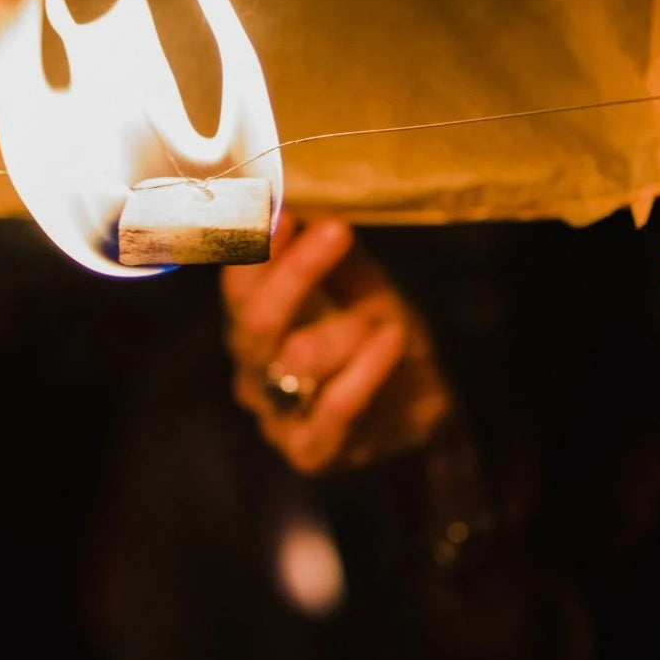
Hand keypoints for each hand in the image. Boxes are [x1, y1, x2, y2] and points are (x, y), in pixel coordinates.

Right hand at [220, 210, 455, 473]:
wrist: (421, 412)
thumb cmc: (381, 342)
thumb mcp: (365, 291)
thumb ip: (336, 257)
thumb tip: (309, 207)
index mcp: (255, 323)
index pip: (239, 284)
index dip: (255, 248)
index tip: (284, 212)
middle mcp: (253, 369)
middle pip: (255, 321)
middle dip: (295, 273)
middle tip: (336, 232)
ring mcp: (277, 415)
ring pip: (296, 361)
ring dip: (346, 331)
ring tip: (386, 323)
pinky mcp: (309, 451)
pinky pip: (333, 409)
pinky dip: (366, 370)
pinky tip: (390, 341)